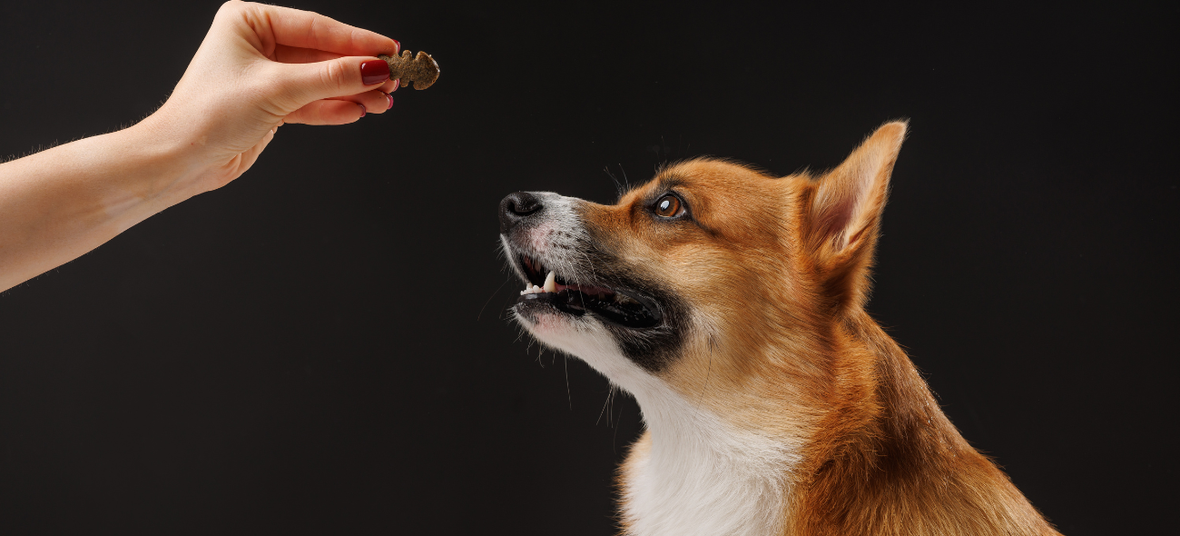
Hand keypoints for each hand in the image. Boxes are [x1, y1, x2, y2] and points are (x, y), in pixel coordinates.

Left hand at [143, 0, 399, 197]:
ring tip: (384, 102)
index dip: (357, 41)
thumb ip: (332, 78)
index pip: (317, 28)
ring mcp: (265, 75)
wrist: (180, 160)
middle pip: (322, 54)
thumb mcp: (279, 89)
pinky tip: (359, 111)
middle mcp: (257, 44)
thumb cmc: (209, 114)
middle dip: (358, 71)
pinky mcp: (270, 105)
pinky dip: (334, 108)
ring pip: (321, 81)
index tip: (391, 51)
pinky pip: (311, 102)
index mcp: (249, 21)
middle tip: (394, 80)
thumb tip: (375, 69)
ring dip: (352, 92)